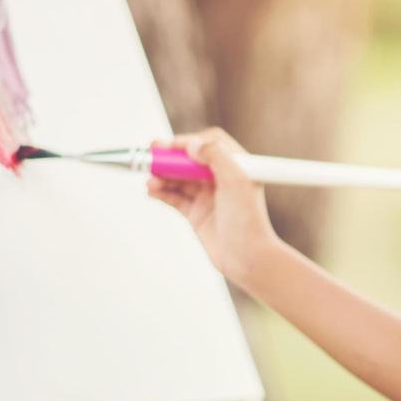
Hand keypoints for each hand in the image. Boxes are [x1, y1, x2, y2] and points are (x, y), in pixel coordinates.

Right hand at [146, 127, 278, 285]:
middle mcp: (222, 179)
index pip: (210, 144)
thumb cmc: (248, 221)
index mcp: (237, 166)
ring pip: (179, 179)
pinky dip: (161, 192)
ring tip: (151, 180)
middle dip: (170, 158)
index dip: (190, 142)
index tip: (172, 146)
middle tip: (151, 155)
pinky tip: (152, 190)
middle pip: (190, 160)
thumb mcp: (236, 181)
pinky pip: (174, 198)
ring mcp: (208, 197)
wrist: (247, 258)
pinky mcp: (196, 214)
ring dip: (162, 176)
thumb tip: (192, 144)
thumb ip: (216, 156)